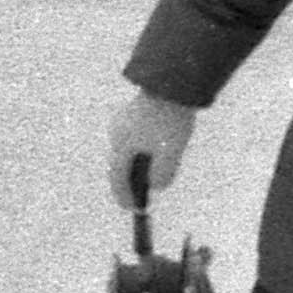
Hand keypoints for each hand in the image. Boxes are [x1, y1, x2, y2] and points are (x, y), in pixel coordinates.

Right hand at [108, 90, 197, 209]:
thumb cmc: (171, 118)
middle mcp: (118, 133)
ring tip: (150, 178)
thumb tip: (156, 186)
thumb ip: (163, 173)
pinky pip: (134, 139)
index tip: (132, 209)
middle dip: (131, 183)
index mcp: (122, 144)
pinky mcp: (134, 113)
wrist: (174, 82)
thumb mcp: (171, 151)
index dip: (124, 196)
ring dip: (138, 167)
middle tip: (142, 198)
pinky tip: (156, 154)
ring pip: (128, 151)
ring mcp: (123, 121)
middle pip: (121, 165)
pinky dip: (142, 152)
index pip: (117, 177)